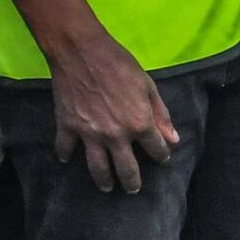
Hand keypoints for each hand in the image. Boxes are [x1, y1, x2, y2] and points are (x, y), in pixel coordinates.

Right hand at [51, 37, 177, 194]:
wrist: (81, 50)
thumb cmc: (118, 63)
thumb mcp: (147, 86)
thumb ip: (161, 115)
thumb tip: (173, 139)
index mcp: (139, 124)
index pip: (156, 150)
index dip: (161, 155)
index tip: (161, 157)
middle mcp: (116, 136)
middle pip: (127, 169)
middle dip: (132, 181)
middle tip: (133, 188)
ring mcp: (90, 134)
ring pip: (98, 168)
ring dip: (104, 181)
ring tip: (107, 187)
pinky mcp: (68, 127)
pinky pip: (66, 148)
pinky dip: (65, 154)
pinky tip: (67, 159)